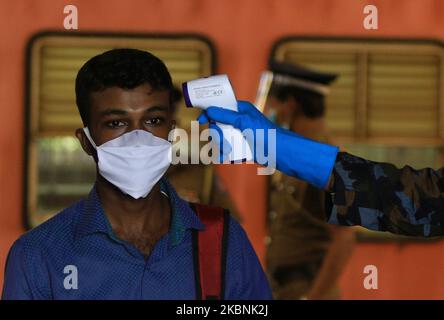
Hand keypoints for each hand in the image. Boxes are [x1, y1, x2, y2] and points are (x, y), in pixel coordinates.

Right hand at [197, 100, 338, 187]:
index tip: (200, 119)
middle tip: (220, 139)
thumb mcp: (245, 122)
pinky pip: (227, 149)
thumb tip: (209, 110)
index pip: (220, 106)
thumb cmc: (266, 134)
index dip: (209, 111)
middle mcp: (239, 121)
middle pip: (217, 124)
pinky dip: (224, 154)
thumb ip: (226, 115)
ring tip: (226, 151)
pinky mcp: (241, 147)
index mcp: (241, 110)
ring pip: (220, 138)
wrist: (280, 154)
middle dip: (216, 133)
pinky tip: (226, 157)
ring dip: (220, 145)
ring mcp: (240, 134)